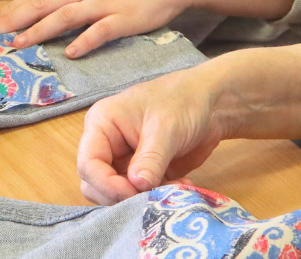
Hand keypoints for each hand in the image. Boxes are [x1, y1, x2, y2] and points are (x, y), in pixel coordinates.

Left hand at [0, 0, 197, 57]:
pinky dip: (85, 40)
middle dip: (16, 18)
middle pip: (46, 2)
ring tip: (20, 44)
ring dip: (40, 30)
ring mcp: (107, 3)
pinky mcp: (126, 18)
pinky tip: (71, 52)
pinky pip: (102, 30)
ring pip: (67, 15)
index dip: (15, 6)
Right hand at [77, 67, 227, 204]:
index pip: (88, 163)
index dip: (106, 184)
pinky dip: (158, 197)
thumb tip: (136, 186)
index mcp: (102, 125)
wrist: (212, 104)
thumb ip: (149, 159)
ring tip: (173, 188)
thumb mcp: (165, 128)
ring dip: (143, 199)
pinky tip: (181, 186)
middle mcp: (108, 145)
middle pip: (95, 184)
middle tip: (152, 195)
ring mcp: (124, 161)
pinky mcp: (143, 174)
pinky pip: (140, 195)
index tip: (134, 192)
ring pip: (117, 194)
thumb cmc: (183, 102)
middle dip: (122, 195)